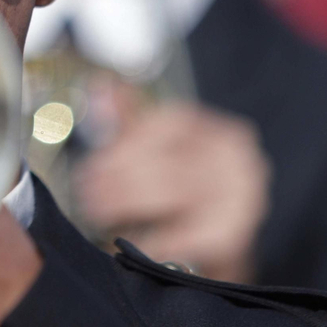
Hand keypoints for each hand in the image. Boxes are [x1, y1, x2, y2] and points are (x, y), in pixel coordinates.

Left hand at [75, 91, 269, 283]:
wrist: (227, 241)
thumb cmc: (188, 190)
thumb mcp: (161, 151)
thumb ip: (132, 122)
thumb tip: (100, 84)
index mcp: (218, 129)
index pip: (168, 123)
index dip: (124, 144)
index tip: (91, 166)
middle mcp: (235, 156)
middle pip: (167, 159)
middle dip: (118, 178)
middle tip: (85, 193)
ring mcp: (241, 194)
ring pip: (172, 193)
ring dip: (126, 203)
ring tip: (96, 212)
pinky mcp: (236, 233)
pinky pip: (185, 234)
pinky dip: (154, 238)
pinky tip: (130, 241)